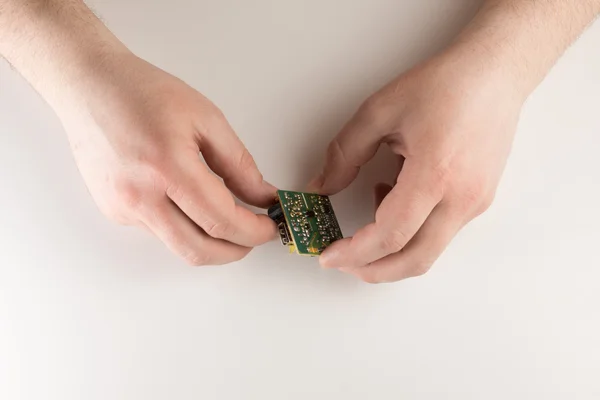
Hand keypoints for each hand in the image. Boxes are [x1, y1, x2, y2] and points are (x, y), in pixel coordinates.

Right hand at [56, 53, 275, 264]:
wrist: (90, 88)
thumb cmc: (145, 93)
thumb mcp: (207, 118)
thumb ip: (239, 164)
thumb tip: (261, 196)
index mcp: (168, 167)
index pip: (220, 220)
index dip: (253, 232)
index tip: (270, 227)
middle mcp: (140, 196)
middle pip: (198, 250)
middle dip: (235, 250)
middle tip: (254, 235)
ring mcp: (123, 208)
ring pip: (178, 245)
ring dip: (210, 241)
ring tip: (228, 218)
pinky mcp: (114, 212)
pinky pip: (159, 232)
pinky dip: (184, 226)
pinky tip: (189, 202)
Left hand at [309, 48, 524, 282]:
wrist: (494, 74)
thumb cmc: (445, 85)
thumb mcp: (379, 111)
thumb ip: (344, 154)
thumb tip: (321, 186)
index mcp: (436, 174)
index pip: (391, 235)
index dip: (355, 252)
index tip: (329, 255)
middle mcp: (462, 197)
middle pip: (415, 260)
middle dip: (373, 270)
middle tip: (343, 261)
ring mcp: (475, 203)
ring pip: (429, 250)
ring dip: (392, 249)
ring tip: (368, 217)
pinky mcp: (480, 201)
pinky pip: (440, 232)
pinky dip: (411, 231)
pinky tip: (395, 198)